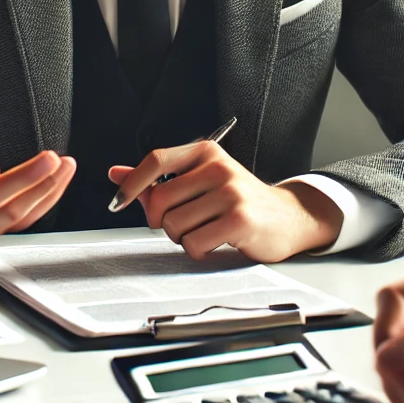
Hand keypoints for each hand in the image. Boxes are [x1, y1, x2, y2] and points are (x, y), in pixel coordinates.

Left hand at [107, 140, 343, 261]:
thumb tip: (117, 174)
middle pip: (160, 199)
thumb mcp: (201, 182)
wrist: (286, 217)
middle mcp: (218, 167)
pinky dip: (199, 250)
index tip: (118, 202)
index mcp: (206, 152)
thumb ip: (159, 180)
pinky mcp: (239, 219)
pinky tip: (217, 240)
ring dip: (183, 238)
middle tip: (185, 223)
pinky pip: (194, 243)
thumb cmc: (239, 200)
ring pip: (175, 225)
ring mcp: (231, 192)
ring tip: (207, 229)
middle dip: (163, 221)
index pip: (157, 160)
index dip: (132, 183)